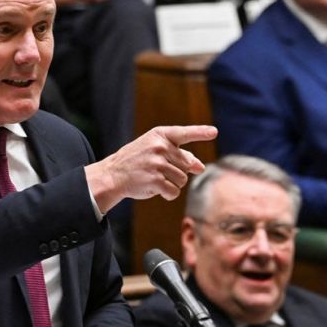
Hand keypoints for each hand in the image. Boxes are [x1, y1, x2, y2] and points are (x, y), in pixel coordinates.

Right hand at [84, 125, 215, 213]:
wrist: (112, 175)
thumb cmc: (137, 162)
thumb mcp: (156, 151)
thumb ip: (179, 155)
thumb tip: (201, 167)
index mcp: (160, 135)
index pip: (184, 133)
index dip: (200, 132)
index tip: (214, 132)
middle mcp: (159, 147)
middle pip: (186, 165)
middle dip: (177, 172)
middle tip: (158, 171)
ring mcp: (157, 163)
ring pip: (183, 179)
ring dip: (172, 184)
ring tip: (155, 179)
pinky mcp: (155, 180)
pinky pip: (174, 191)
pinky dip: (168, 194)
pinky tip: (156, 189)